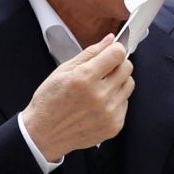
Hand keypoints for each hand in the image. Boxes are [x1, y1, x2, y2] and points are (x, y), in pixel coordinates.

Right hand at [22, 35, 133, 161]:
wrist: (44, 134)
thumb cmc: (50, 102)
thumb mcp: (63, 71)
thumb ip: (89, 53)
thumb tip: (110, 39)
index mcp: (85, 78)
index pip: (118, 53)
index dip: (115, 50)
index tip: (110, 53)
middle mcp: (100, 96)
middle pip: (127, 68)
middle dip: (117, 64)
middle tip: (103, 71)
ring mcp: (109, 112)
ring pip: (129, 85)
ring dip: (118, 82)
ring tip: (100, 88)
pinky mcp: (114, 126)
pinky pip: (125, 103)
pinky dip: (115, 100)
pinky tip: (99, 104)